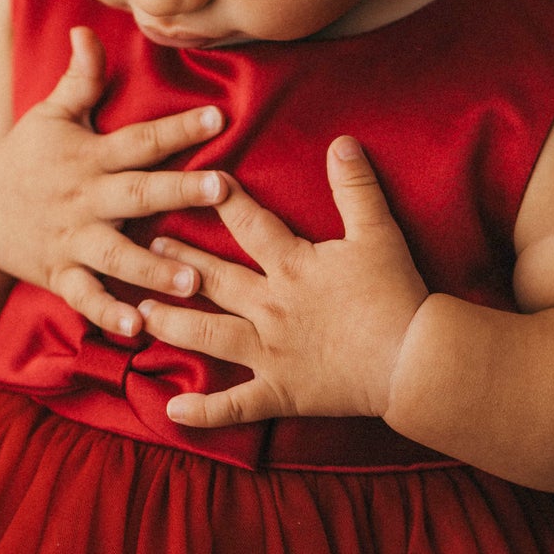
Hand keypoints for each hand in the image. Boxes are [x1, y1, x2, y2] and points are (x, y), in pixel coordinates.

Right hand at [0, 25, 229, 337]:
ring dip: (154, 269)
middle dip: (179, 191)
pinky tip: (137, 327)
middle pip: (137, 193)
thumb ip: (79, 77)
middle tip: (221, 189)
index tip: (218, 115)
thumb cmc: (24, 159)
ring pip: (116, 255)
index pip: (140, 138)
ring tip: (193, 280)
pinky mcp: (59, 274)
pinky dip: (108, 313)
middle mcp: (84, 198)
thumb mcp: (49, 114)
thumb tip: (88, 28)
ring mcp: (71, 240)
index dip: (178, 127)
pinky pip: (85, 297)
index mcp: (89, 156)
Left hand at [134, 136, 427, 427]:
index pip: (248, 225)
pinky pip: (235, 405)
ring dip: (172, 323)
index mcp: (292, 265)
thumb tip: (342, 141)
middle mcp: (271, 307)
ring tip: (141, 314)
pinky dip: (204, 411)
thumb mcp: (379, 232)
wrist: (412, 357)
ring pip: (209, 335)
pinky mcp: (281, 391)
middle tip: (147, 246)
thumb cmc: (397, 294)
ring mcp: (271, 352)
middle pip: (215, 279)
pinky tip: (172, 411)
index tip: (193, 181)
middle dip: (179, 261)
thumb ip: (356, 187)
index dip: (222, 201)